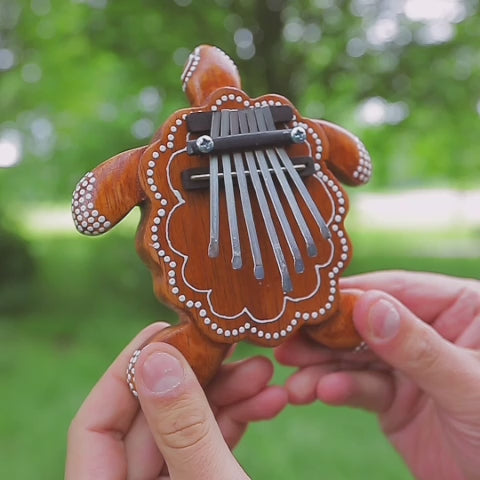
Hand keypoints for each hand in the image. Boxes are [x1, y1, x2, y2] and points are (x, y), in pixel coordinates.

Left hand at [66, 323, 286, 478]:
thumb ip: (183, 429)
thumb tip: (158, 357)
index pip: (95, 425)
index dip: (126, 372)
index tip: (166, 331)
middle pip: (151, 420)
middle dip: (199, 380)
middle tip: (231, 344)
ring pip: (187, 430)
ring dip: (228, 398)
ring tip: (265, 372)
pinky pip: (210, 447)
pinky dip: (237, 423)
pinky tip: (269, 401)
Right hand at [275, 271, 479, 479]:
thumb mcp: (467, 386)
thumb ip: (417, 347)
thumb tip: (366, 306)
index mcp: (461, 309)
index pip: (397, 290)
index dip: (352, 296)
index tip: (311, 304)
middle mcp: (431, 331)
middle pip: (368, 322)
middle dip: (327, 335)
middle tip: (287, 341)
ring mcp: (410, 366)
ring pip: (357, 357)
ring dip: (322, 368)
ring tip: (294, 380)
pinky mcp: (395, 398)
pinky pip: (361, 387)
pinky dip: (338, 390)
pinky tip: (317, 394)